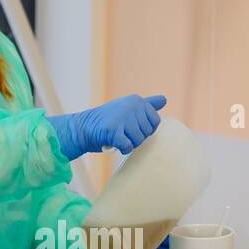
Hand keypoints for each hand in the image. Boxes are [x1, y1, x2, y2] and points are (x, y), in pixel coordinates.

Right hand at [47, 94, 166, 160]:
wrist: (83, 128)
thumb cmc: (108, 121)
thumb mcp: (129, 108)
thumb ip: (147, 104)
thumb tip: (165, 99)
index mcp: (137, 100)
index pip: (155, 122)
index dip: (144, 129)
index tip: (130, 127)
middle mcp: (131, 106)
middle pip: (147, 133)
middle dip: (135, 138)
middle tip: (121, 132)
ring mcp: (122, 117)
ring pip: (139, 141)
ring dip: (128, 144)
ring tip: (117, 137)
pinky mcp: (113, 130)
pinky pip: (128, 147)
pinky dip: (122, 149)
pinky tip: (114, 143)